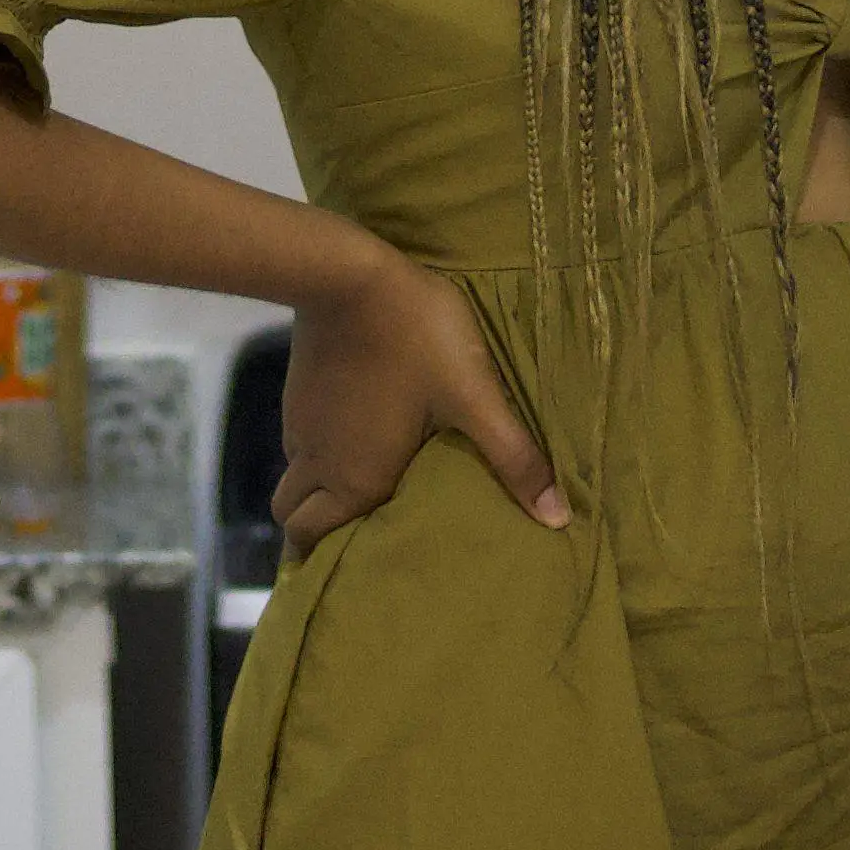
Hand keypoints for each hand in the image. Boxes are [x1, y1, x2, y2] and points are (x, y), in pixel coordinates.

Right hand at [273, 235, 566, 552]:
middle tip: (348, 542)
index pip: (313, 539)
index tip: (343, 575)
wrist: (348, 273)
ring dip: (317, 494)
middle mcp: (320, 462)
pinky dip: (318, 456)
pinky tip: (353, 439)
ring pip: (295, 480)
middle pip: (292, 519)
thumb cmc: (418, 337)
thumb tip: (557, 519)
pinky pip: (299, 444)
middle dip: (311, 536)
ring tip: (354, 495)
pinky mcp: (298, 392)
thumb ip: (513, 458)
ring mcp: (302, 426)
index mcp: (356, 479)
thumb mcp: (474, 397)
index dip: (324, 561)